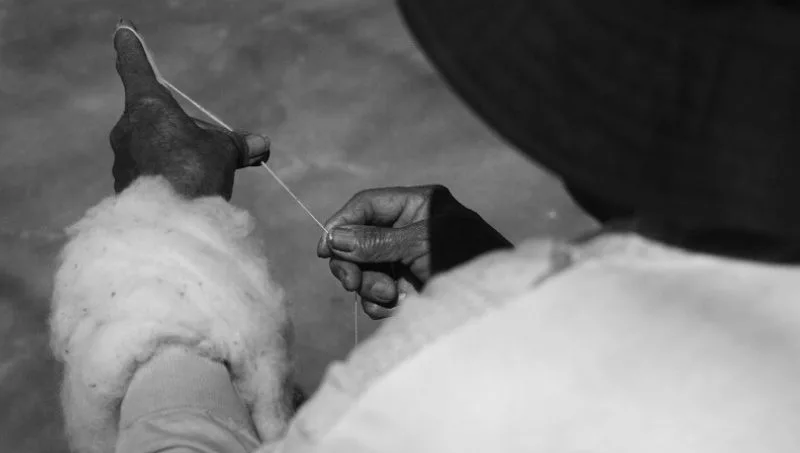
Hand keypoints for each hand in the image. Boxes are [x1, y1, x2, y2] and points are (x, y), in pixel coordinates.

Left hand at [109, 20, 269, 199]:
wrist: (170, 224)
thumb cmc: (195, 174)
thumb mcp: (223, 152)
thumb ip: (237, 144)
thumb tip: (260, 144)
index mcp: (148, 106)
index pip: (135, 67)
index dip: (131, 48)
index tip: (122, 30)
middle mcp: (127, 128)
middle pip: (155, 118)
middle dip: (182, 130)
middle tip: (213, 150)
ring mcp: (123, 160)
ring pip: (154, 148)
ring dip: (177, 157)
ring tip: (206, 180)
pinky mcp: (125, 188)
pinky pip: (150, 175)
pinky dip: (170, 180)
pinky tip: (190, 197)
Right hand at [317, 185, 511, 318]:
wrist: (503, 303)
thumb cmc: (471, 260)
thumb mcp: (422, 245)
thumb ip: (376, 242)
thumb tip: (334, 238)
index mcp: (419, 205)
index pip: (367, 206)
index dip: (342, 224)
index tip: (325, 250)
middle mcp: (411, 229)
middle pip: (359, 240)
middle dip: (354, 262)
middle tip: (352, 283)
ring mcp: (409, 261)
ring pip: (366, 271)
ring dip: (370, 286)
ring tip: (391, 295)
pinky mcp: (411, 289)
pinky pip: (378, 295)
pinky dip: (381, 304)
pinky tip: (398, 308)